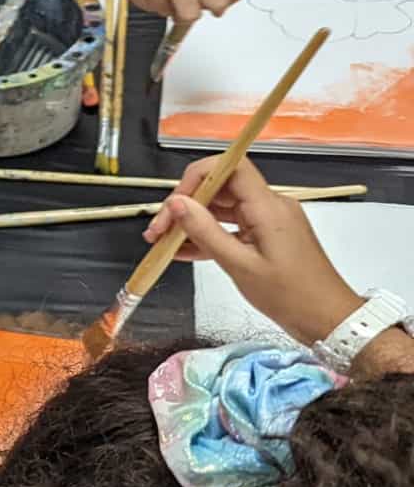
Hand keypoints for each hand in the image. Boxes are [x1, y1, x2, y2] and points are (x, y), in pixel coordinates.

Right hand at [96, 0, 241, 22]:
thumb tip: (227, 3)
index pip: (218, 1)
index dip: (218, 5)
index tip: (213, 2)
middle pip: (190, 16)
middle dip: (191, 12)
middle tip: (190, 1)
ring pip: (167, 13)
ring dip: (170, 5)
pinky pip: (148, 8)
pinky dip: (153, 0)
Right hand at [142, 157, 359, 343]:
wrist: (329, 320)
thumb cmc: (289, 295)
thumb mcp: (240, 266)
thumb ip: (206, 232)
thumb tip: (176, 203)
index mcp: (267, 206)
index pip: (230, 167)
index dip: (197, 176)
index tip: (173, 203)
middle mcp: (269, 206)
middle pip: (220, 188)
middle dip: (185, 205)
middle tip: (157, 232)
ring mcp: (268, 221)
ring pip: (222, 209)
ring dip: (192, 222)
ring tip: (162, 243)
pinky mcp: (267, 236)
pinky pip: (232, 227)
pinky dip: (208, 236)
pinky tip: (182, 252)